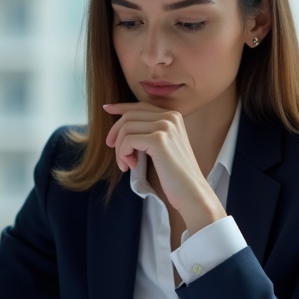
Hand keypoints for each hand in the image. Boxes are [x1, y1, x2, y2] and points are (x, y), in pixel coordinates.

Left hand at [102, 102, 225, 231]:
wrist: (191, 192)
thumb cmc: (175, 174)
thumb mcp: (162, 147)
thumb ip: (148, 132)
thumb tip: (122, 123)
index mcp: (173, 116)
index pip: (140, 106)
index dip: (121, 107)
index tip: (107, 109)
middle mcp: (170, 116)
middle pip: (130, 115)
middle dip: (116, 133)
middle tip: (115, 152)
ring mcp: (165, 126)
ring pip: (126, 128)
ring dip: (119, 148)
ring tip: (125, 164)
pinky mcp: (158, 140)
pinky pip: (128, 141)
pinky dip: (122, 154)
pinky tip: (130, 166)